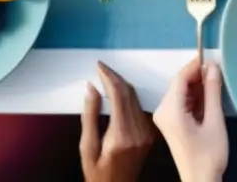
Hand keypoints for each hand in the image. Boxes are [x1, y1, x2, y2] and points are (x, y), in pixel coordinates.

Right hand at [80, 62, 156, 181]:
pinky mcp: (150, 133)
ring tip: (106, 76)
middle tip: (101, 68)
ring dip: (122, 84)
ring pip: (136, 98)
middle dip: (115, 77)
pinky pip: (140, 107)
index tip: (99, 65)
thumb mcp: (86, 147)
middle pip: (129, 94)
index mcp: (122, 135)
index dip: (109, 77)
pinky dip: (128, 96)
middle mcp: (139, 131)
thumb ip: (90, 117)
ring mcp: (147, 132)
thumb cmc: (97, 173)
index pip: (118, 95)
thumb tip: (91, 88)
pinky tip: (117, 92)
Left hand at [153, 59, 227, 181]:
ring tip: (218, 85)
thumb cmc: (208, 155)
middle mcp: (162, 111)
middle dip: (198, 76)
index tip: (215, 59)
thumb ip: (212, 92)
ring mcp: (165, 117)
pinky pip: (182, 101)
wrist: (200, 181)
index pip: (180, 78)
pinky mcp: (170, 122)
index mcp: (170, 110)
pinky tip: (209, 98)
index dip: (197, 65)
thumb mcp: (214, 121)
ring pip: (181, 91)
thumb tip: (213, 66)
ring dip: (198, 86)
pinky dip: (195, 97)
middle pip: (179, 83)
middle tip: (220, 73)